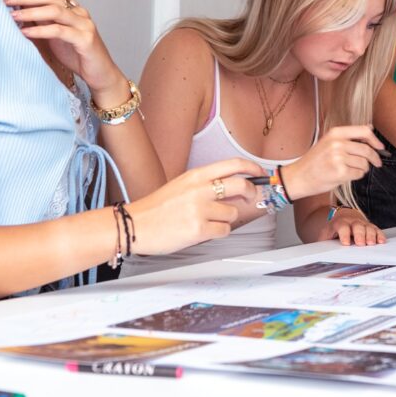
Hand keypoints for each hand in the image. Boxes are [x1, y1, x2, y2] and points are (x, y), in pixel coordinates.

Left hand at [0, 0, 125, 99]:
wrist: (100, 75)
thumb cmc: (77, 55)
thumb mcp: (54, 35)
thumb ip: (41, 22)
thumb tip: (17, 10)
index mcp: (71, 8)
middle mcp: (79, 12)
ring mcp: (84, 24)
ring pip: (55, 10)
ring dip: (31, 11)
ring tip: (12, 14)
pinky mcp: (85, 39)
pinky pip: (60, 31)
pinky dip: (41, 30)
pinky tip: (26, 33)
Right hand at [126, 158, 262, 254]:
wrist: (135, 225)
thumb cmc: (157, 208)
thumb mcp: (181, 185)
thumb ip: (205, 183)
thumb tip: (232, 186)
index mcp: (196, 175)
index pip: (233, 164)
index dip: (252, 168)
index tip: (261, 173)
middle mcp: (199, 189)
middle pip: (241, 185)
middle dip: (251, 192)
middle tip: (250, 198)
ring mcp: (200, 209)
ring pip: (233, 213)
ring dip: (226, 219)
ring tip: (209, 221)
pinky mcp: (198, 229)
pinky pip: (224, 230)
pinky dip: (218, 232)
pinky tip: (203, 231)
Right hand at [281, 125, 383, 198]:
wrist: (299, 176)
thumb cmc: (315, 161)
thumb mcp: (328, 141)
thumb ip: (349, 136)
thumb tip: (370, 128)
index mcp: (335, 133)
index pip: (364, 131)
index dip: (375, 140)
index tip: (380, 147)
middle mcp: (337, 143)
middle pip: (367, 150)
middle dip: (374, 159)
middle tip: (375, 164)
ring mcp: (338, 158)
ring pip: (364, 163)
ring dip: (362, 169)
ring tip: (351, 170)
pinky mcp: (340, 172)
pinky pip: (358, 174)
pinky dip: (356, 176)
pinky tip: (346, 175)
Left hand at [317, 207, 386, 245]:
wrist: (339, 216)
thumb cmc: (331, 230)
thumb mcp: (324, 235)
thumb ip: (324, 243)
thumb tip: (321, 254)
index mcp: (339, 223)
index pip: (342, 227)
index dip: (344, 234)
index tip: (345, 243)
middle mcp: (351, 221)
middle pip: (357, 226)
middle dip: (359, 234)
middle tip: (361, 243)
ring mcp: (361, 222)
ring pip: (367, 227)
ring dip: (370, 235)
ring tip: (372, 243)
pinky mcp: (369, 226)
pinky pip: (375, 229)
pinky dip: (379, 235)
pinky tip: (381, 241)